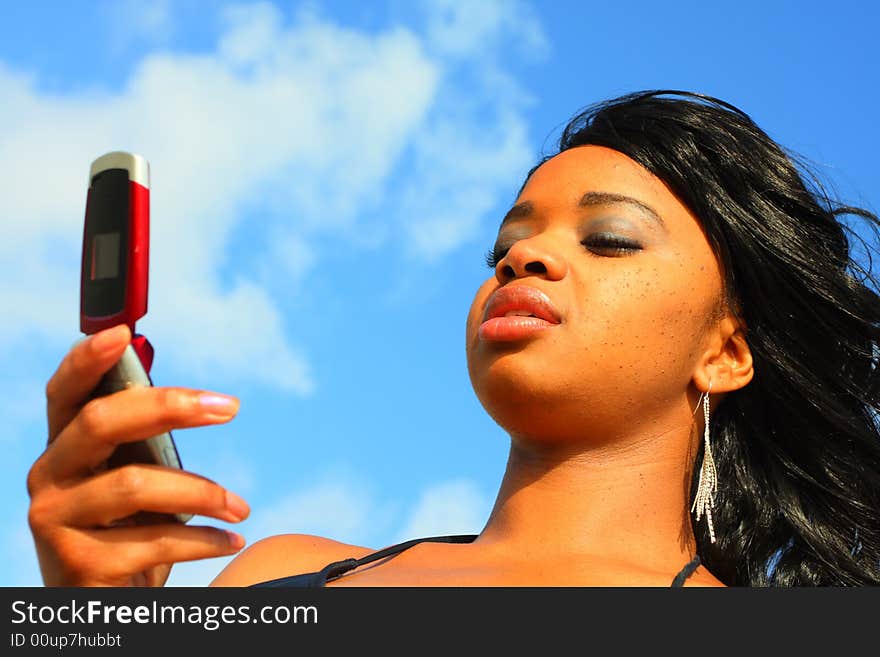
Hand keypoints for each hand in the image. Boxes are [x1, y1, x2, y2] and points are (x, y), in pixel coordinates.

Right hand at [27, 324, 249, 585]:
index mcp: (64, 448)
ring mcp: (55, 522)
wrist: (107, 603)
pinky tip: (231, 539)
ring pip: (136, 484)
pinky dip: (205, 540)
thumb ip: (149, 442)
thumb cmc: (129, 530)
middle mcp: (48, 478)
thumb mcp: (135, 479)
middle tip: (230, 406)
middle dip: (171, 406)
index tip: (124, 332)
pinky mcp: (77, 565)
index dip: (86, 360)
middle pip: (101, 422)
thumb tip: (204, 401)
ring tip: (241, 507)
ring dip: (204, 492)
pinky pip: (155, 540)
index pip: (64, 393)